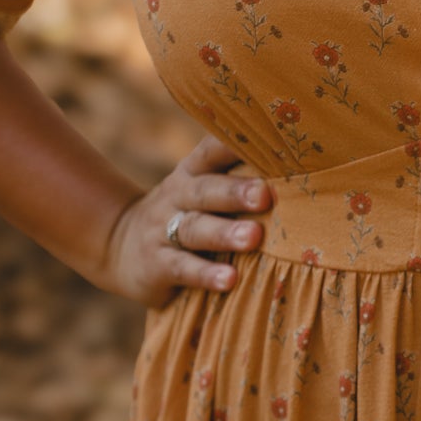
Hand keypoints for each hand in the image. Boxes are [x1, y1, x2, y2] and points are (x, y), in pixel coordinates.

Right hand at [94, 134, 274, 307]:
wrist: (118, 245)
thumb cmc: (184, 214)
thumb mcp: (201, 189)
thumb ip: (236, 178)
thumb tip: (302, 169)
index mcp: (193, 172)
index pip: (213, 151)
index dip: (235, 144)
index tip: (269, 141)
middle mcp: (177, 195)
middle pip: (206, 190)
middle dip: (236, 192)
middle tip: (266, 195)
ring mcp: (163, 230)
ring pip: (196, 229)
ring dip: (225, 233)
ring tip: (254, 237)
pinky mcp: (156, 264)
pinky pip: (182, 268)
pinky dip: (206, 274)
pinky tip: (230, 280)